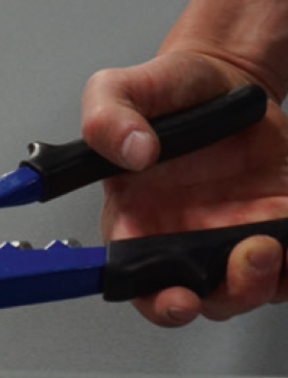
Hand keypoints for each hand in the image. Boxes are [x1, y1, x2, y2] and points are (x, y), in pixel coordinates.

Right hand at [82, 50, 287, 325]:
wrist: (223, 77)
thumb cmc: (168, 92)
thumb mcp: (118, 90)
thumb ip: (107, 121)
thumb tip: (132, 151)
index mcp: (132, 221)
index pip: (136, 283)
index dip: (157, 301)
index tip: (178, 296)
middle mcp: (178, 239)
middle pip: (201, 299)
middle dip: (228, 293)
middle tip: (246, 255)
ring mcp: (227, 236)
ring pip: (247, 288)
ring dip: (263, 280)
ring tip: (271, 241)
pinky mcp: (272, 223)